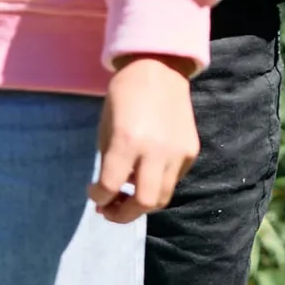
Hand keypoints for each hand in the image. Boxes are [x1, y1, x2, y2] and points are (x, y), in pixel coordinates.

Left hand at [88, 53, 200, 222]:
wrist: (160, 70)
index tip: (93, 192)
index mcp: (127, 142)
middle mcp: (156, 151)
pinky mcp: (191, 152)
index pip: (110, 187)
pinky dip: (157, 184)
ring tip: (128, 198)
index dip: (97, 197)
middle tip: (110, 211)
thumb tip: (112, 191)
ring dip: (142, 204)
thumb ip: (109, 162)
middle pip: (144, 203)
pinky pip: (173, 180)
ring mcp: (178, 153)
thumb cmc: (124, 96)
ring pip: (163, 197)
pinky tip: (147, 174)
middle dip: (123, 214)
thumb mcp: (107, 129)